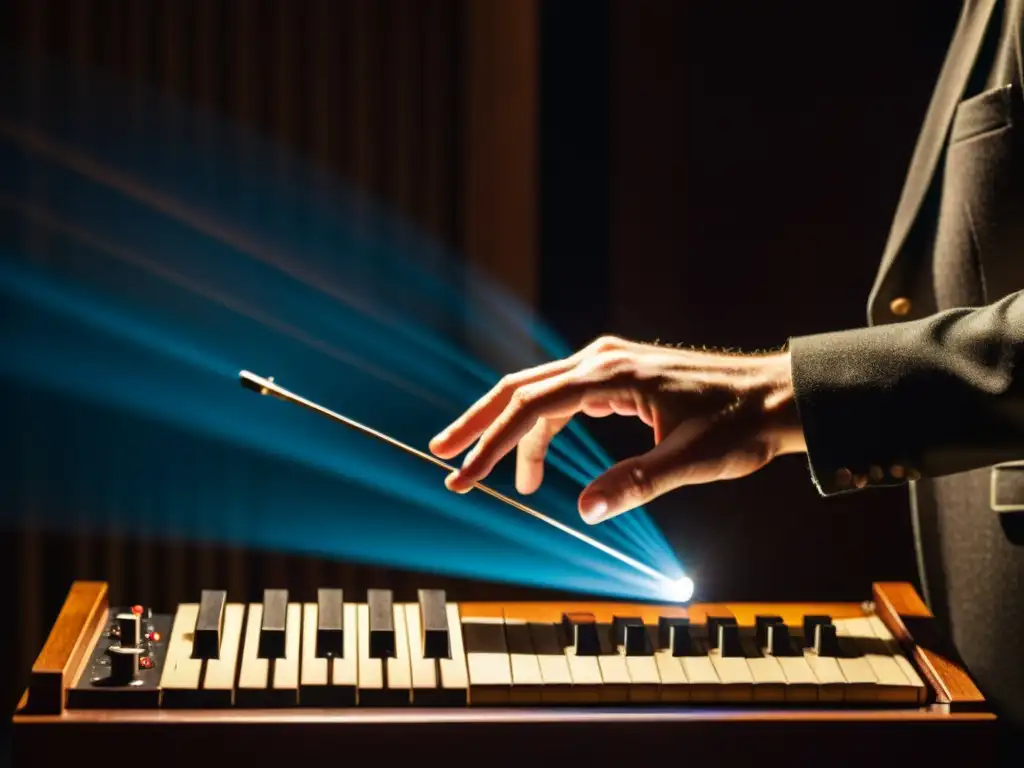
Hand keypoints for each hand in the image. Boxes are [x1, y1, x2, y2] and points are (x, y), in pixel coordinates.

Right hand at [429, 335, 806, 523]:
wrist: (778, 395)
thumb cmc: (740, 423)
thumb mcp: (690, 461)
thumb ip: (636, 483)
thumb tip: (585, 512)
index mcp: (612, 375)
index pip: (533, 406)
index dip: (493, 443)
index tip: (464, 474)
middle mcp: (602, 360)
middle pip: (521, 387)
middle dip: (479, 423)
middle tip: (443, 455)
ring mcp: (609, 363)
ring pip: (539, 392)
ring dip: (511, 431)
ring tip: (496, 476)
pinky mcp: (617, 375)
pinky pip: (563, 397)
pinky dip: (541, 427)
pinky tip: (537, 456)